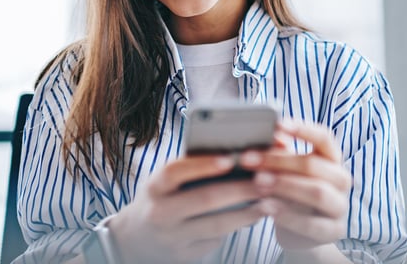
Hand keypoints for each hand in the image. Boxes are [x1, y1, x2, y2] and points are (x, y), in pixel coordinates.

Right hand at [108, 154, 266, 262]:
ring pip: (215, 225)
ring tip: (271, 201)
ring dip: (247, 212)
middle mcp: (160, 212)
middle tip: (267, 179)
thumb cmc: (161, 197)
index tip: (231, 158)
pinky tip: (256, 216)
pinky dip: (238, 226)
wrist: (135, 238)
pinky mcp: (184, 256)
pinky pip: (216, 240)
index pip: (176, 171)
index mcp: (154, 186)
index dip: (203, 164)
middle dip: (240, 189)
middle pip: (204, 199)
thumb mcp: (164, 181)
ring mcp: (172, 238)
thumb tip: (233, 152)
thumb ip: (190, 168)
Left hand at [239, 119, 351, 250]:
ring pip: (317, 192)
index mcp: (332, 159)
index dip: (303, 129)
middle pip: (313, 164)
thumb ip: (279, 155)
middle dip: (279, 161)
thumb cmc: (290, 193)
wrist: (300, 234)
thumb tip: (269, 137)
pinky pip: (312, 223)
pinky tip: (265, 207)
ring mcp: (340, 206)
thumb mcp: (285, 172)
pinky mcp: (334, 231)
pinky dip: (287, 215)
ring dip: (284, 185)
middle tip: (249, 160)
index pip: (324, 138)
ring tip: (257, 183)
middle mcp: (341, 180)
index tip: (278, 124)